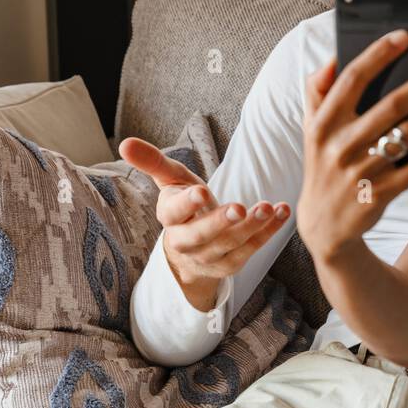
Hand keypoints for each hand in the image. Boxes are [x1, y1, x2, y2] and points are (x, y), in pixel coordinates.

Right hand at [118, 137, 290, 301]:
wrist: (191, 247)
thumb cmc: (182, 204)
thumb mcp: (170, 181)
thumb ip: (152, 162)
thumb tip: (124, 143)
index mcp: (169, 218)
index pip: (173, 214)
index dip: (186, 203)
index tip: (201, 191)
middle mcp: (185, 242)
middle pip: (202, 236)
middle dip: (221, 222)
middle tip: (240, 206)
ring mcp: (208, 257)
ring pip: (230, 245)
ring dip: (252, 226)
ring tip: (269, 207)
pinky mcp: (230, 264)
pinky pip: (250, 250)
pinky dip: (268, 232)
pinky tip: (283, 212)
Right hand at [297, 29, 407, 263]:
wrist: (323, 225)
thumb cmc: (324, 163)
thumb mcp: (312, 129)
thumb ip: (317, 91)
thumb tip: (332, 58)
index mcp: (324, 123)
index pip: (352, 79)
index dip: (378, 54)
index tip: (404, 36)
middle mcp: (340, 146)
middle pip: (391, 105)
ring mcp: (360, 172)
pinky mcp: (378, 195)